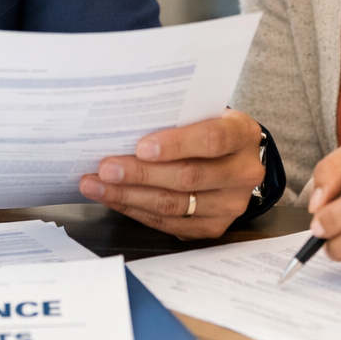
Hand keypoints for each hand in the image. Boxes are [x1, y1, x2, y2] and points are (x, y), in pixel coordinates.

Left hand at [78, 109, 264, 238]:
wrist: (234, 157)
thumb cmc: (210, 127)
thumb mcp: (204, 113)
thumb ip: (176, 118)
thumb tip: (124, 125)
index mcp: (243, 135)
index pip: (212, 139)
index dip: (176, 144)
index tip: (141, 147)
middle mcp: (243, 172)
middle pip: (188, 177)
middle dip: (140, 174)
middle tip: (105, 168)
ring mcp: (231, 205)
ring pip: (174, 205)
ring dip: (129, 195)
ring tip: (97, 185)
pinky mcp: (214, 227)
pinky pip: (169, 223)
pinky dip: (136, 210)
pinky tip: (114, 199)